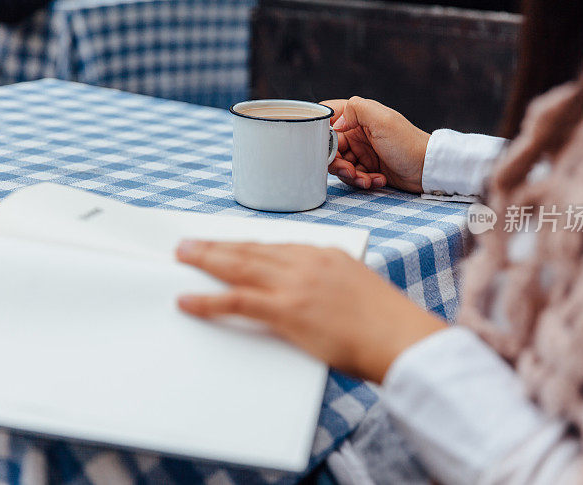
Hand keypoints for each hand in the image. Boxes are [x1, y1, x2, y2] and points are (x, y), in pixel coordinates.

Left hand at [176, 241, 446, 382]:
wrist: (401, 338)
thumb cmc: (385, 322)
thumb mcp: (357, 287)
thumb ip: (329, 282)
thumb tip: (308, 293)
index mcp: (326, 253)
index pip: (274, 244)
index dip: (244, 244)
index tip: (226, 243)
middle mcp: (306, 261)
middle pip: (250, 248)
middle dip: (216, 245)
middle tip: (188, 244)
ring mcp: (294, 284)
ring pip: (238, 266)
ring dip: (206, 260)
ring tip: (182, 258)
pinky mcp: (287, 310)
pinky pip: (237, 300)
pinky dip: (208, 300)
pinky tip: (188, 300)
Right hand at [322, 97, 430, 192]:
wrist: (428, 168)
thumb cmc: (408, 143)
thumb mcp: (382, 120)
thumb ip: (356, 109)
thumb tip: (334, 123)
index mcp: (358, 116)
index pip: (327, 118)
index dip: (321, 133)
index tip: (325, 147)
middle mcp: (357, 132)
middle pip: (330, 148)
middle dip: (338, 162)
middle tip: (351, 170)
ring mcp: (362, 151)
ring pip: (340, 165)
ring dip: (352, 175)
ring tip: (368, 178)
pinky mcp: (368, 167)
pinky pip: (354, 176)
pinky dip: (363, 181)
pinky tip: (378, 179)